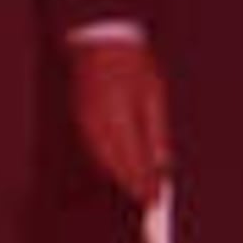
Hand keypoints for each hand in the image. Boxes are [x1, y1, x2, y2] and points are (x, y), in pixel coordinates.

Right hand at [70, 34, 170, 205]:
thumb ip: (157, 134)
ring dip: (118, 175)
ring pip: (102, 159)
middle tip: (148, 201)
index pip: (132, 162)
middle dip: (132, 184)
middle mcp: (97, 124)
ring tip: (135, 189)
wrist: (99, 41)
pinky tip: (117, 167)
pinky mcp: (79, 116)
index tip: (155, 200)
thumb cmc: (132, 65)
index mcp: (118, 118)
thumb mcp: (154, 97)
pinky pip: (93, 147)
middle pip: (114, 165)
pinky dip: (107, 162)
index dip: (144, 184)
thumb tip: (162, 165)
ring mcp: (85, 121)